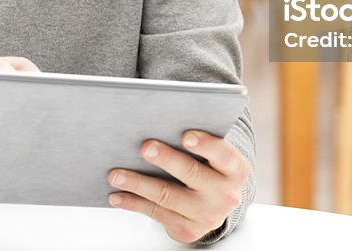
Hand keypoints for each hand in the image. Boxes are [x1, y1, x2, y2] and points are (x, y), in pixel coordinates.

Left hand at [107, 131, 248, 243]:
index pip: (224, 154)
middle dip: (166, 159)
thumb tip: (160, 122)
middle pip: (191, 173)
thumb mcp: (215, 155)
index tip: (186, 135)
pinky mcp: (187, 230)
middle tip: (145, 147)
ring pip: (167, 196)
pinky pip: (156, 213)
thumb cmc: (210, 168)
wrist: (217, 203)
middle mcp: (224, 194)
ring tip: (117, 174)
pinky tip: (118, 194)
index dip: (206, 145)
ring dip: (138, 183)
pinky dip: (133, 202)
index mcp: (235, 169)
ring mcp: (206, 215)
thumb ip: (198, 141)